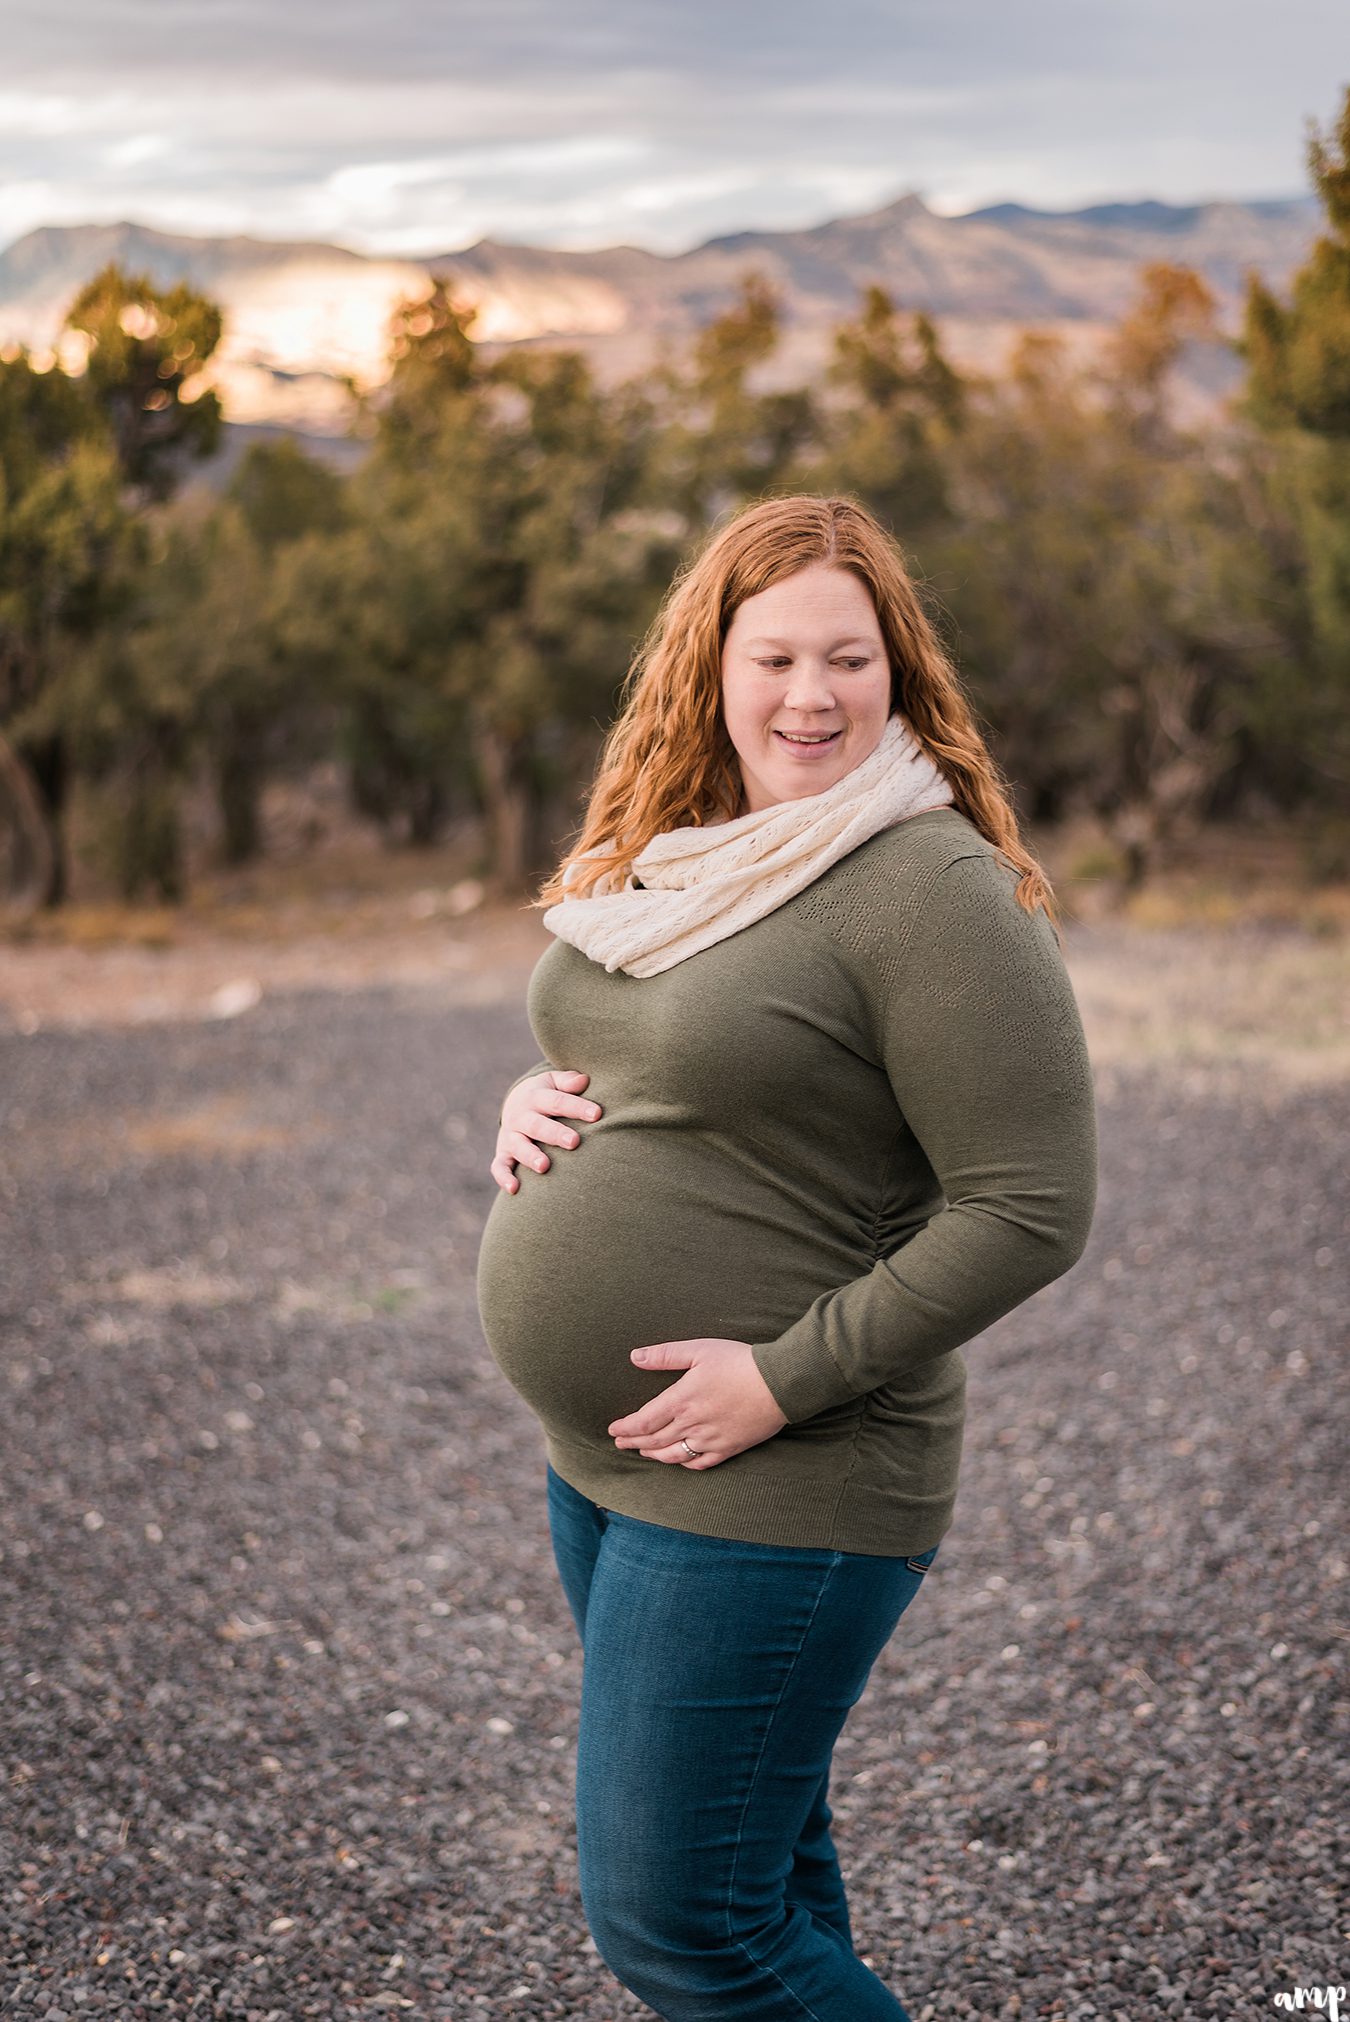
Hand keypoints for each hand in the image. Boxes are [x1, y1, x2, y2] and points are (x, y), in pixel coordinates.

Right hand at [491, 1070, 602, 1192]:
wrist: (514, 1104)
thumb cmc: (546, 1095)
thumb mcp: (553, 1082)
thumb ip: (568, 1082)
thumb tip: (584, 1081)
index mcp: (535, 1096)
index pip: (557, 1101)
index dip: (577, 1107)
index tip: (597, 1114)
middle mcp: (521, 1117)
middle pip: (537, 1125)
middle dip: (555, 1134)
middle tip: (574, 1141)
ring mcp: (511, 1136)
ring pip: (518, 1146)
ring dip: (530, 1156)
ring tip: (545, 1166)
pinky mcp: (503, 1154)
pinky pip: (500, 1166)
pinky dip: (504, 1177)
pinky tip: (515, 1189)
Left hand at [608, 1337, 787, 1469]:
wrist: (779, 1382)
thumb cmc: (739, 1361)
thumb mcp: (699, 1349)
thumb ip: (664, 1355)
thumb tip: (634, 1357)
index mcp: (681, 1399)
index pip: (644, 1420)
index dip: (626, 1428)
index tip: (613, 1430)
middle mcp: (692, 1424)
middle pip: (654, 1439)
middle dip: (634, 1442)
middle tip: (620, 1444)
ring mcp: (711, 1439)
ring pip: (674, 1455)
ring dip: (655, 1454)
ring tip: (644, 1452)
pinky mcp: (729, 1448)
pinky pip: (701, 1463)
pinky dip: (685, 1464)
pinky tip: (679, 1461)